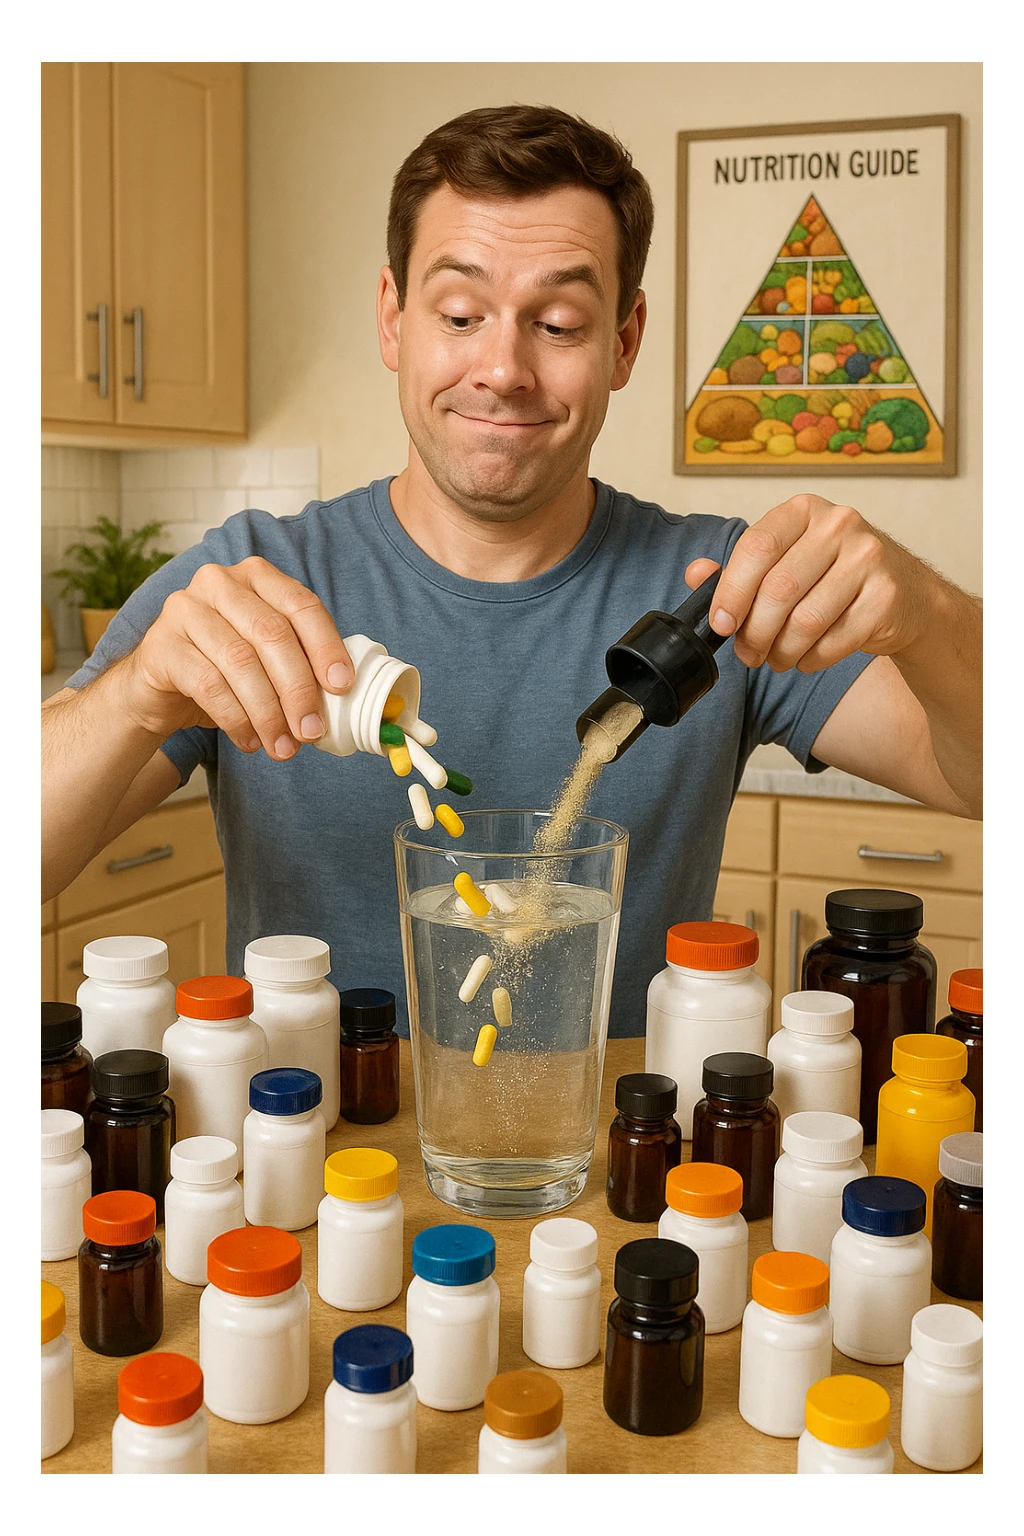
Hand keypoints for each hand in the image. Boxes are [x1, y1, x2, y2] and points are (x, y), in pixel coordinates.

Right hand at [116, 556, 352, 759]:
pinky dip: (236, 719)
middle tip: (311, 730)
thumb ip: (301, 662)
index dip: (326, 646)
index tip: (342, 687)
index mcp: (256, 576)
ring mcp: (185, 609)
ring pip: (240, 661)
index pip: (301, 604)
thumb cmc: (223, 669)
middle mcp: (219, 583)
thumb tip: (341, 697)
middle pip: (272, 633)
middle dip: (298, 688)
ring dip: (268, 712)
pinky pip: (209, 685)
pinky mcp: (161, 645)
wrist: (158, 688)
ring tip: (283, 747)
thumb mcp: (267, 658)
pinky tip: (250, 741)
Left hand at [685, 493, 931, 672]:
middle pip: (778, 589)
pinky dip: (812, 659)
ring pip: (806, 621)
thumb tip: (697, 574)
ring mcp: (868, 557)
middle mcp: (839, 524)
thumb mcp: (786, 562)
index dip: (731, 591)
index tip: (721, 625)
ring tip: (777, 659)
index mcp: (803, 510)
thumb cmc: (834, 578)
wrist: (907, 595)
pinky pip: (834, 641)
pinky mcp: (886, 595)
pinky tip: (808, 657)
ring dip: (782, 652)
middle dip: (755, 632)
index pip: (757, 546)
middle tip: (748, 653)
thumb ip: (740, 568)